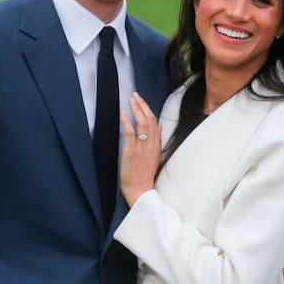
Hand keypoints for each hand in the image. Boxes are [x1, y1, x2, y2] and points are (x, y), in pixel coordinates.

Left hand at [119, 92, 161, 206]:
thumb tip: (160, 126)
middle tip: (135, 95)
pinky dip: (126, 121)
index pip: (154, 121)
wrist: (141, 189)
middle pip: (149, 119)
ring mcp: (142, 147)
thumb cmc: (145, 174)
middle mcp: (151, 143)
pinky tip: (123, 113)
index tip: (141, 100)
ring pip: (142, 123)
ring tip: (131, 99)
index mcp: (156, 144)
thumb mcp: (156, 155)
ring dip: (136, 109)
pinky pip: (130, 133)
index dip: (147, 108)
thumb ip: (157, 139)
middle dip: (142, 105)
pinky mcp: (132, 151)